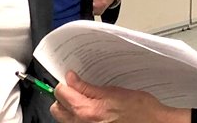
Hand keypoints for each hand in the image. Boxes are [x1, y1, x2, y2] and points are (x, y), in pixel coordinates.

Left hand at [51, 71, 189, 122]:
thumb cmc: (140, 110)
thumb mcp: (113, 92)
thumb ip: (87, 87)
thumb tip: (70, 78)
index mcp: (86, 111)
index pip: (60, 92)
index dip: (66, 82)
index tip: (73, 77)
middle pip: (57, 108)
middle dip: (63, 96)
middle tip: (77, 88)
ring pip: (64, 118)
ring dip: (70, 107)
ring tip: (85, 100)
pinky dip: (78, 116)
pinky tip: (92, 110)